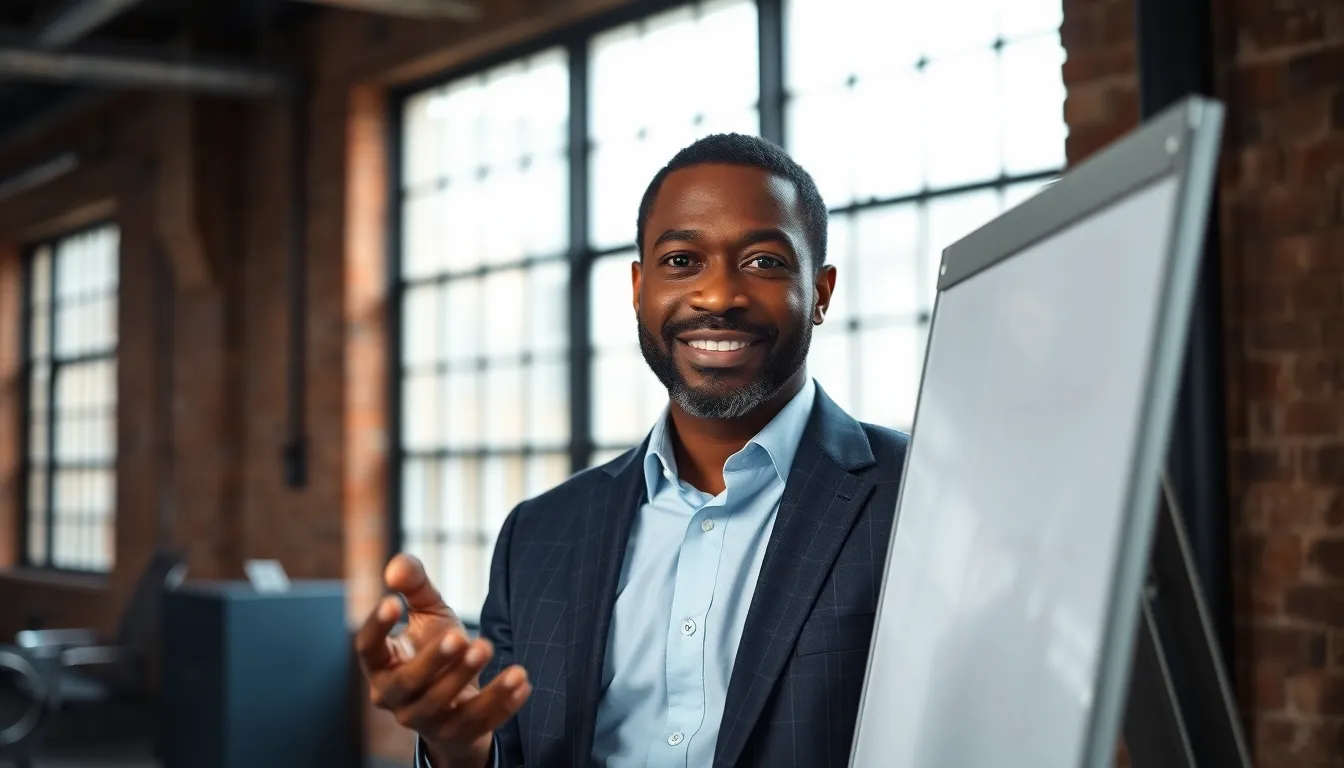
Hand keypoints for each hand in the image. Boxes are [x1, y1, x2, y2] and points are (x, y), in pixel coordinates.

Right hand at [357, 554, 531, 767]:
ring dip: (465, 676)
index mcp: (381, 664)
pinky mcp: (457, 734)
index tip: (393, 600)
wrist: (458, 696)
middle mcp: (394, 697)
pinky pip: (479, 722)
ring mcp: (424, 720)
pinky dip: (501, 703)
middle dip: (433, 660)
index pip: (366, 647)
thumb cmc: (434, 645)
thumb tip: (396, 567)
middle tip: (460, 635)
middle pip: (408, 682)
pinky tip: (520, 679)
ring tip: (488, 646)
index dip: (376, 626)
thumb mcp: (427, 612)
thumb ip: (415, 586)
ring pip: (441, 704)